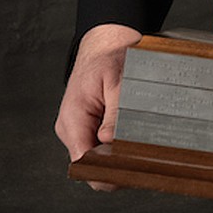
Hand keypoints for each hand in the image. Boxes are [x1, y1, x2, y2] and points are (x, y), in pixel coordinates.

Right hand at [54, 22, 141, 190]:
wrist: (105, 44)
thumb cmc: (109, 58)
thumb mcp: (116, 81)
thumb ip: (114, 113)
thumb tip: (109, 141)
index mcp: (72, 119)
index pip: (83, 162)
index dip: (106, 169)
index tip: (130, 164)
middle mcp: (71, 129)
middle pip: (91, 166)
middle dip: (115, 165)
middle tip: (142, 154)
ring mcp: (78, 130)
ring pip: (97, 159)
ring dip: (117, 154)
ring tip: (138, 139)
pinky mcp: (88, 128)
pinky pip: (101, 147)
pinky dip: (117, 145)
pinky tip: (132, 134)